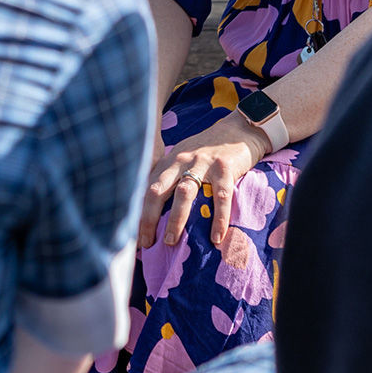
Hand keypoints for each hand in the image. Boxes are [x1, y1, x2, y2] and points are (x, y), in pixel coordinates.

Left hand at [139, 113, 269, 251]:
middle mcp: (180, 161)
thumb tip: (152, 212)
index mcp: (168, 162)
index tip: (133, 238)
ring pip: (184, 193)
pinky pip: (220, 197)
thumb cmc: (207, 151)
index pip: (145, 189)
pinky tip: (215, 238)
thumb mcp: (182, 159)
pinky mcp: (225, 168)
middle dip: (147, 218)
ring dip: (176, 219)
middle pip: (157, 190)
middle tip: (146, 243)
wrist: (238, 130)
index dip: (136, 213)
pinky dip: (218, 219)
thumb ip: (169, 179)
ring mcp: (202, 164)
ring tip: (170, 241)